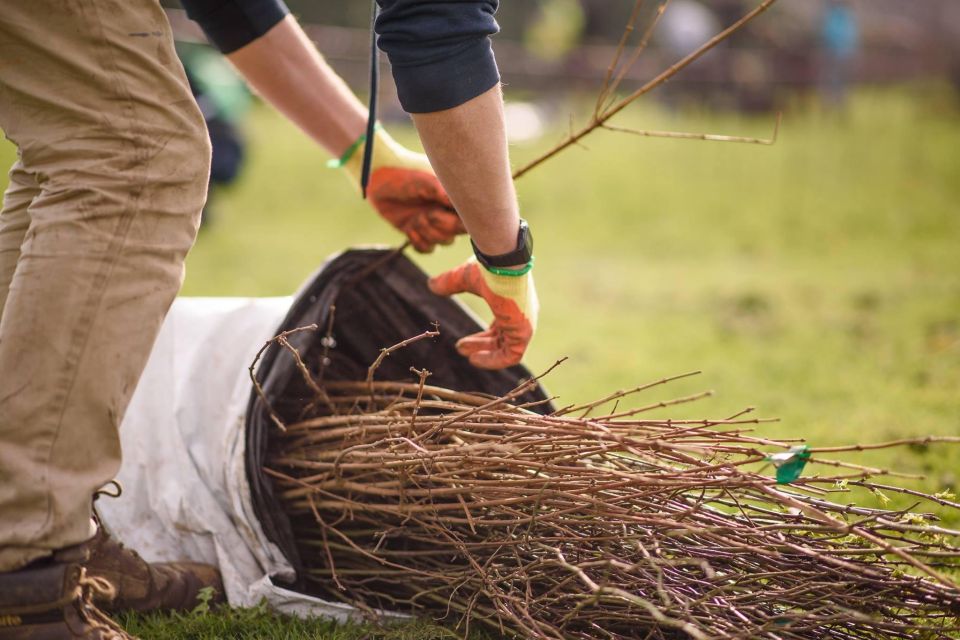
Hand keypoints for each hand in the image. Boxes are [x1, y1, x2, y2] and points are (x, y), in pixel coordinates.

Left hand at [342, 128, 465, 252]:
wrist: (379, 178)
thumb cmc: (405, 174)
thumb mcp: (427, 182)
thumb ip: (446, 194)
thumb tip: (463, 206)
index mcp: (453, 198)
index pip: (470, 216)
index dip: (463, 221)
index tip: (450, 217)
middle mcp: (446, 211)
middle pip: (457, 232)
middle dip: (442, 226)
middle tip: (429, 214)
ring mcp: (433, 223)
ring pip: (443, 241)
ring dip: (428, 232)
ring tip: (416, 218)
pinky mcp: (418, 232)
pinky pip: (427, 248)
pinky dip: (417, 241)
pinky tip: (409, 227)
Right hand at [428, 258, 537, 368]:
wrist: (503, 261)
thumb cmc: (489, 266)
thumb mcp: (465, 277)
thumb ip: (450, 283)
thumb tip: (431, 284)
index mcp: (512, 303)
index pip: (501, 326)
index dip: (483, 337)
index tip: (463, 343)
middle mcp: (521, 315)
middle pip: (502, 338)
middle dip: (481, 345)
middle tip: (460, 348)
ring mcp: (524, 324)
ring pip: (507, 349)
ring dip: (486, 354)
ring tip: (467, 356)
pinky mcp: (524, 332)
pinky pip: (512, 355)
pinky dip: (494, 360)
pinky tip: (474, 359)